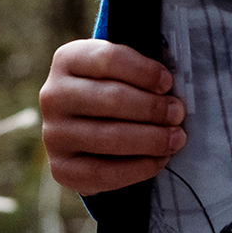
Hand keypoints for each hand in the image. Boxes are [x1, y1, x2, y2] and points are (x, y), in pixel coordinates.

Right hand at [39, 39, 185, 194]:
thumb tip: (170, 89)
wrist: (86, 127)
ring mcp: (53, 133)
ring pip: (110, 137)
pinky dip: (137, 168)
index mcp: (68, 60)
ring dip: (151, 139)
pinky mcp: (60, 167)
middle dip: (152, 108)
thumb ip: (140, 72)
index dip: (144, 72)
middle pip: (111, 98)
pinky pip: (103, 172)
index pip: (109, 59)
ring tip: (176, 138)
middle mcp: (54, 95)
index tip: (168, 84)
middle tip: (177, 114)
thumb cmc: (115, 90)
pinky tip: (159, 161)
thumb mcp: (121, 70)